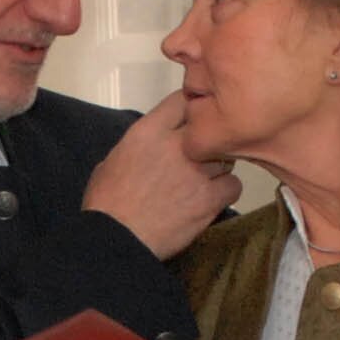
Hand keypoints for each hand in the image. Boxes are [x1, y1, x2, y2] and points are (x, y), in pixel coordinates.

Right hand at [83, 96, 238, 259]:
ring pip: (227, 156)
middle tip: (203, 154)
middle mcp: (176, 146)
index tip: (192, 121)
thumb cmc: (106, 204)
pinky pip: (234, 185)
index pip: (183, 100)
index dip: (191, 110)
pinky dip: (226, 191)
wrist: (116, 240)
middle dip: (210, 139)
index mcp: (148, 132)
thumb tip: (150, 148)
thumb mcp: (112, 161)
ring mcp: (197, 172)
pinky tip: (212, 198)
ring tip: (206, 180)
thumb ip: (138, 146)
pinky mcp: (209, 199)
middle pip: (212, 127)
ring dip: (220, 166)